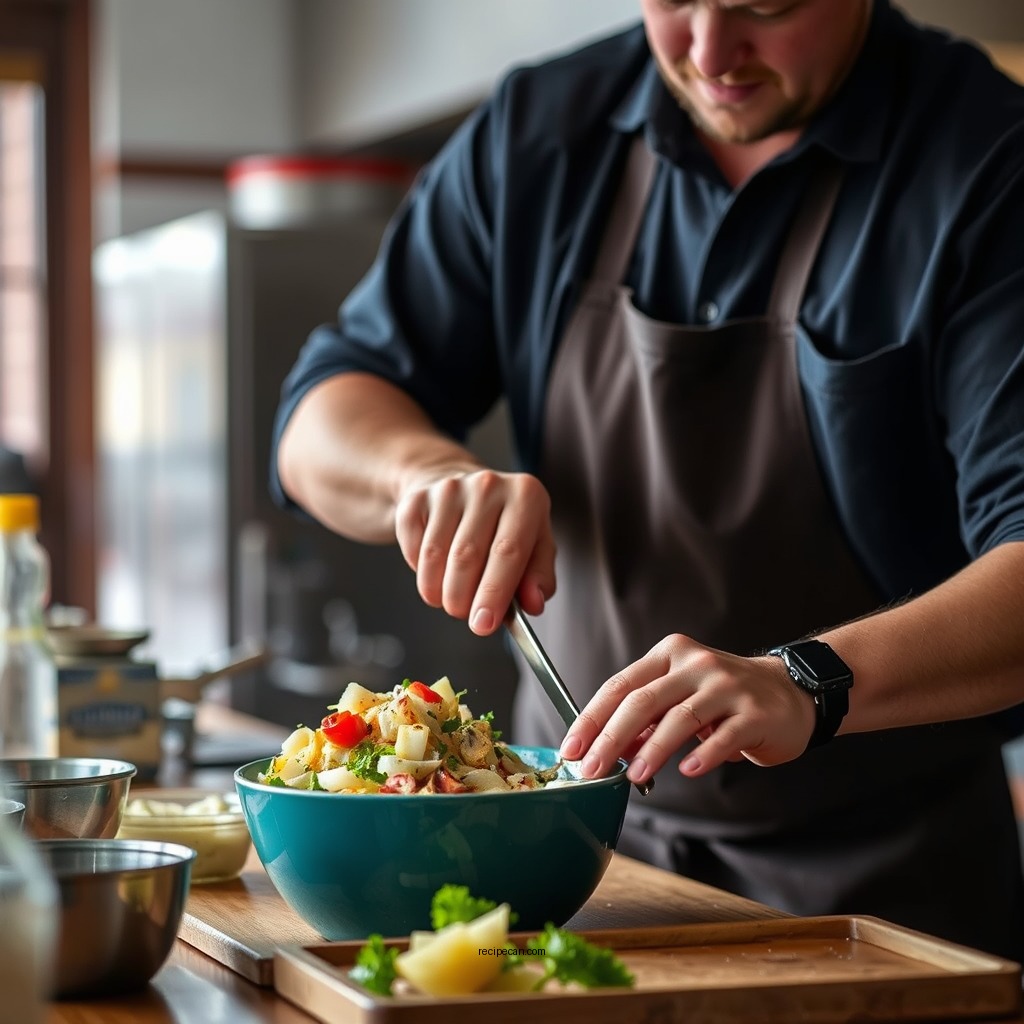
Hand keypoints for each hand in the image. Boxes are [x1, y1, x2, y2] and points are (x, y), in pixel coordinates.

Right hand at [394, 468, 556, 634]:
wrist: (462, 487)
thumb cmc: (505, 526)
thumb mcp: (535, 545)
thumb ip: (539, 577)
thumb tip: (533, 603)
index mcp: (525, 495)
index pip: (509, 551)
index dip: (494, 593)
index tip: (484, 624)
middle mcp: (488, 485)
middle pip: (467, 556)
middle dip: (462, 599)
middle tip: (464, 615)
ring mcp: (449, 488)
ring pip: (435, 555)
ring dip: (438, 590)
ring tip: (450, 597)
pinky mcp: (417, 497)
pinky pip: (413, 548)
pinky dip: (420, 572)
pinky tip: (435, 571)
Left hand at [558, 634, 817, 783]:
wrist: (789, 693)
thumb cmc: (724, 698)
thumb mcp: (680, 699)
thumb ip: (646, 720)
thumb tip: (607, 751)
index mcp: (669, 654)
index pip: (620, 685)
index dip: (592, 719)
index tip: (572, 748)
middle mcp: (695, 663)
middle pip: (643, 700)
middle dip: (611, 738)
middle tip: (593, 770)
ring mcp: (727, 685)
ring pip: (680, 717)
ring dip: (653, 750)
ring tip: (634, 776)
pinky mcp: (755, 712)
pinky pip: (723, 736)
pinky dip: (703, 755)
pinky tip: (688, 771)